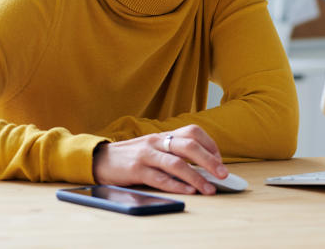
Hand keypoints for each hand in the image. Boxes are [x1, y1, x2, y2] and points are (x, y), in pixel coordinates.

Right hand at [92, 124, 228, 194]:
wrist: (101, 159)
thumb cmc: (132, 156)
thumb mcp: (154, 147)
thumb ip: (173, 152)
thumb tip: (201, 166)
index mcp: (163, 135)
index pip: (193, 132)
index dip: (210, 145)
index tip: (219, 161)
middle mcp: (157, 142)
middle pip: (189, 146)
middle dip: (209, 161)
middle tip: (223, 174)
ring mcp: (146, 155)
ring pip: (177, 164)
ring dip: (197, 178)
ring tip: (209, 189)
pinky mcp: (136, 170)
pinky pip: (160, 178)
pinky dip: (176, 186)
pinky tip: (188, 192)